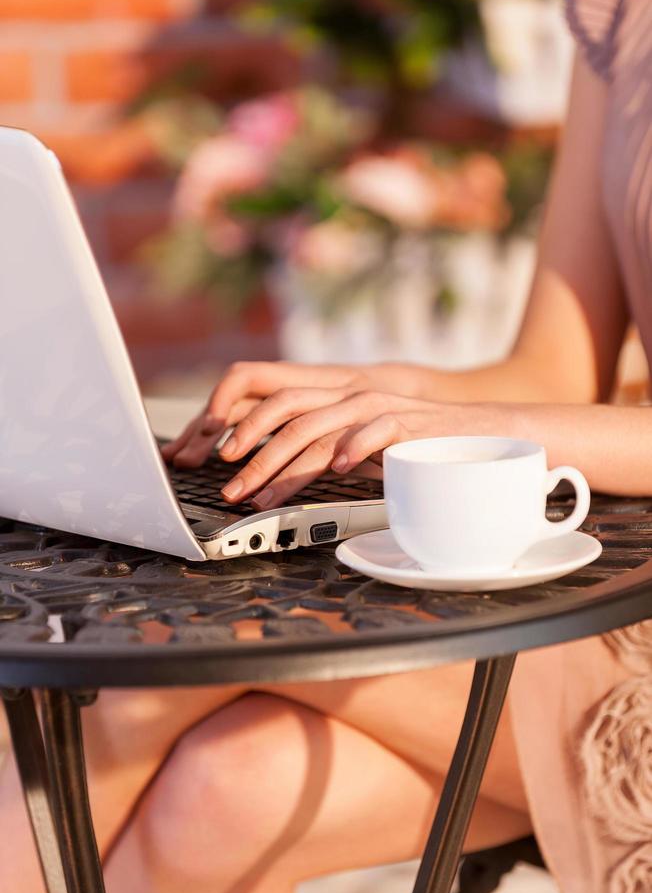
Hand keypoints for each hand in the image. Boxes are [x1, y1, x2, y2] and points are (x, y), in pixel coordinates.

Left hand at [213, 392, 506, 509]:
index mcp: (332, 398)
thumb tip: (275, 478)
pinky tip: (336, 469)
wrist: (477, 436)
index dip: (240, 421)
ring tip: (262, 497)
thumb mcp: (358, 448)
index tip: (213, 455)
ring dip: (283, 466)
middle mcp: (348, 396)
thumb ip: (322, 452)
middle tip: (230, 488)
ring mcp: (376, 407)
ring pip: (317, 428)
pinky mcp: (407, 423)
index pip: (273, 398)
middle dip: (251, 452)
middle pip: (285, 414)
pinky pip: (374, 430)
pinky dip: (352, 448)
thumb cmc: (413, 447)